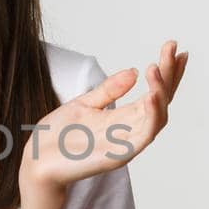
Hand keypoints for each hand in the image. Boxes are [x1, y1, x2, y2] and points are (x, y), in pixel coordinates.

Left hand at [19, 39, 187, 194]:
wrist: (36, 162)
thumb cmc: (57, 137)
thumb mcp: (84, 104)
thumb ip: (109, 90)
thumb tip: (134, 71)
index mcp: (123, 119)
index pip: (154, 93)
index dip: (166, 72)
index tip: (172, 46)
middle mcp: (129, 131)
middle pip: (161, 102)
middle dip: (169, 75)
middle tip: (172, 48)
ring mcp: (126, 144)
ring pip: (158, 118)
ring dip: (162, 92)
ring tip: (158, 68)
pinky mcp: (118, 156)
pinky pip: (144, 136)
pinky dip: (152, 116)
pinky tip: (151, 95)